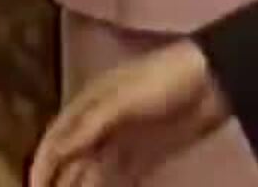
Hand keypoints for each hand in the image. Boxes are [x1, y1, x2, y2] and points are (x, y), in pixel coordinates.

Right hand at [27, 41, 228, 186]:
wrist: (214, 80)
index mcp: (87, 105)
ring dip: (82, 186)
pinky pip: (122, 176)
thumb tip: (56, 150)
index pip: (57, 140)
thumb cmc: (162, 80)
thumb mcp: (120, 99)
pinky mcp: (148, 154)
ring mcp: (124, 140)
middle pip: (72, 158)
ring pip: (94, 170)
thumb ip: (88, 125)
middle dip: (60, 181)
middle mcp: (99, 124)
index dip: (43, 165)